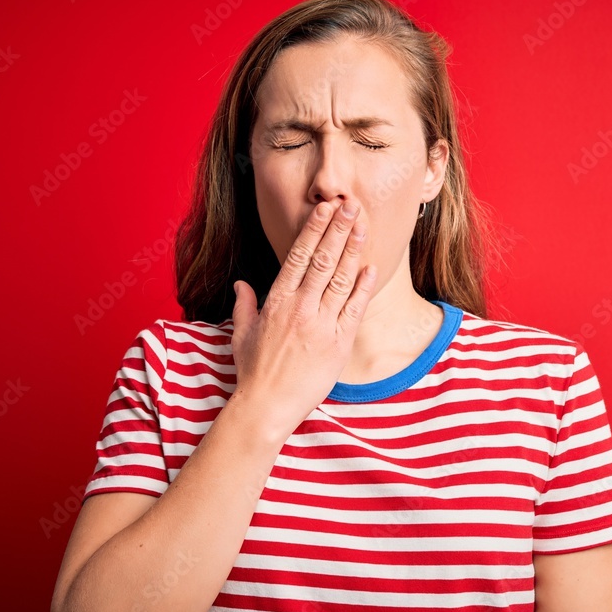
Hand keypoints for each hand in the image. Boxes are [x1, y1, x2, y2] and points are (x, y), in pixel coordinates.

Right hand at [230, 199, 376, 435]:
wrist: (267, 407)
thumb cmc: (253, 372)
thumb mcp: (241, 334)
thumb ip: (244, 306)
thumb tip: (242, 285)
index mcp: (277, 302)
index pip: (298, 257)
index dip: (314, 230)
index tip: (325, 209)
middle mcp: (300, 309)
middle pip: (323, 260)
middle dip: (338, 230)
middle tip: (351, 205)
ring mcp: (321, 326)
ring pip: (340, 280)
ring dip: (353, 251)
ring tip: (363, 226)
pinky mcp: (338, 344)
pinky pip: (353, 310)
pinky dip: (362, 288)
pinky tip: (370, 268)